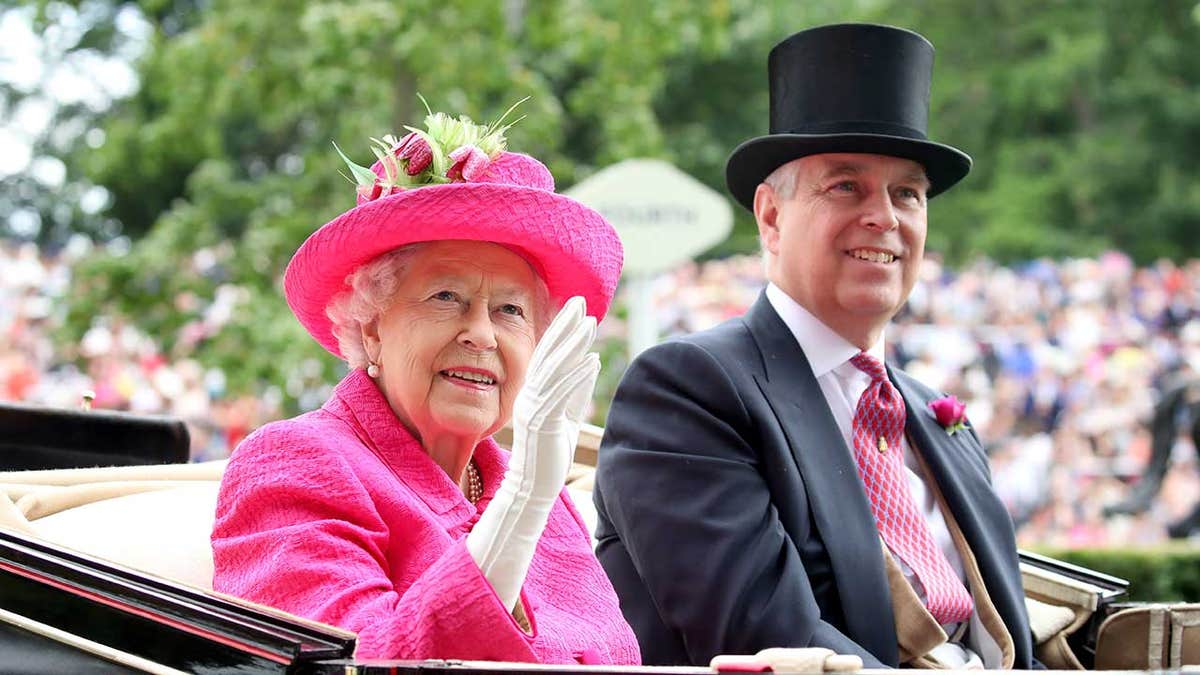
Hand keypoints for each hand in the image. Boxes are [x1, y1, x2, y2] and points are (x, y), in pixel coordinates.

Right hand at [466, 296, 598, 611]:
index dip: (563, 329)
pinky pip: (560, 395)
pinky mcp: (542, 423)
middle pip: (549, 353)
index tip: (578, 307)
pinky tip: (592, 360)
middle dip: (566, 326)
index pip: (549, 353)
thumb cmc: (549, 454)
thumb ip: (576, 389)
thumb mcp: (567, 416)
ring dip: (572, 345)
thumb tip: (591, 361)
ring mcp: (534, 408)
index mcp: (535, 391)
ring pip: (553, 369)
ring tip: (590, 323)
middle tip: (581, 301)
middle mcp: (531, 394)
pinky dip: (575, 376)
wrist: (532, 488)